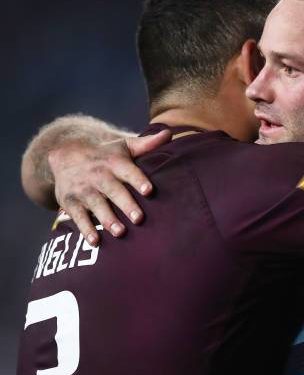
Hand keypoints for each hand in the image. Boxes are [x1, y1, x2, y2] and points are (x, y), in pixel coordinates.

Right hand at [49, 129, 170, 245]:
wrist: (64, 155)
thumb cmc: (105, 155)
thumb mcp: (123, 146)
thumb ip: (146, 144)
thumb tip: (169, 133)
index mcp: (114, 163)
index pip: (128, 171)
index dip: (138, 180)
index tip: (149, 190)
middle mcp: (99, 176)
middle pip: (114, 191)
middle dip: (126, 204)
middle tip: (139, 218)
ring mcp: (84, 190)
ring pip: (97, 205)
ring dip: (108, 219)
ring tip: (120, 232)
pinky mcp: (71, 202)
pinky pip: (78, 217)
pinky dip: (85, 229)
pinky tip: (95, 241)